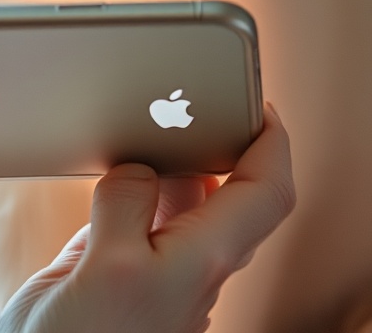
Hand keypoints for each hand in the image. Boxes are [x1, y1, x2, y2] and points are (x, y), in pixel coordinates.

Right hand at [0, 105, 293, 332]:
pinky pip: (150, 217)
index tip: (257, 103)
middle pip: (231, 191)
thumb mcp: (103, 264)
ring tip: (154, 124)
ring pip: (188, 202)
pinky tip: (120, 170)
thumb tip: (139, 168)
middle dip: (221, 140)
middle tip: (197, 100)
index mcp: (200, 261)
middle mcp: (191, 266)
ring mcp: (161, 272)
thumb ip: (126, 201)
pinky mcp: (127, 275)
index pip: (267, 191)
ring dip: (178, 162)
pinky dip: (142, 185)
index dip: (272, 142)